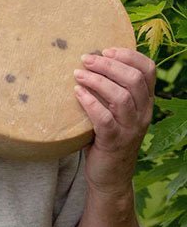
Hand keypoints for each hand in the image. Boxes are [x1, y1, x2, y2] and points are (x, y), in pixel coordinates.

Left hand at [73, 47, 155, 197]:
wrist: (110, 176)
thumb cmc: (107, 136)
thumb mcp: (115, 110)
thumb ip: (110, 89)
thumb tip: (88, 59)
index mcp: (145, 101)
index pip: (148, 69)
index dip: (128, 55)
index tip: (106, 50)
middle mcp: (143, 113)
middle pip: (133, 79)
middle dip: (108, 65)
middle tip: (86, 59)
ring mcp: (131, 128)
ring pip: (121, 96)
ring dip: (97, 81)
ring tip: (77, 74)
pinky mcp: (114, 142)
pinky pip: (104, 118)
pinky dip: (90, 102)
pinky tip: (77, 93)